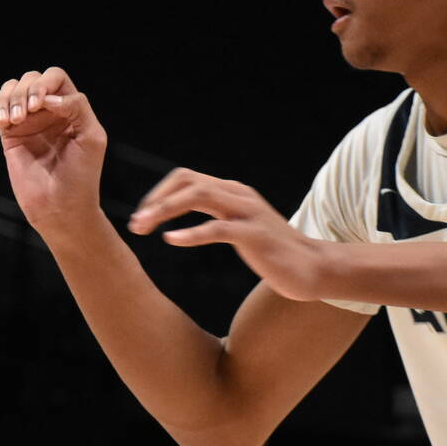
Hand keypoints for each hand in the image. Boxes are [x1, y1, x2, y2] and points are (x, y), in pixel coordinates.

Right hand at [0, 67, 108, 234]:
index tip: (39, 106)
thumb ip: (76, 108)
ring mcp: (28, 122)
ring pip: (11, 91)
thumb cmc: (81, 176)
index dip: (44, 84)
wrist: (59, 207)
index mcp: (71, 107)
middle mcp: (49, 111)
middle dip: (23, 93)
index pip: (55, 78)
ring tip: (9, 122)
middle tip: (22, 118)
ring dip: (6, 100)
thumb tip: (46, 97)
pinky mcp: (10, 136)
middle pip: (31, 79)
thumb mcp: (91, 137)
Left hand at [127, 168, 330, 300]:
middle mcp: (239, 195)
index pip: (185, 178)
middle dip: (156, 201)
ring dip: (165, 210)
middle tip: (135, 225)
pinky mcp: (254, 235)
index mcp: (231, 191)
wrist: (310, 268)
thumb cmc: (268, 249)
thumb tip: (178, 213)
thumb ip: (213, 212)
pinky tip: (171, 240)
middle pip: (188, 182)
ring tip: (144, 228)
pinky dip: (191, 233)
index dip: (158, 194)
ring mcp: (248, 212)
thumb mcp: (236, 224)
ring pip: (199, 196)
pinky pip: (218, 228)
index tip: (140, 217)